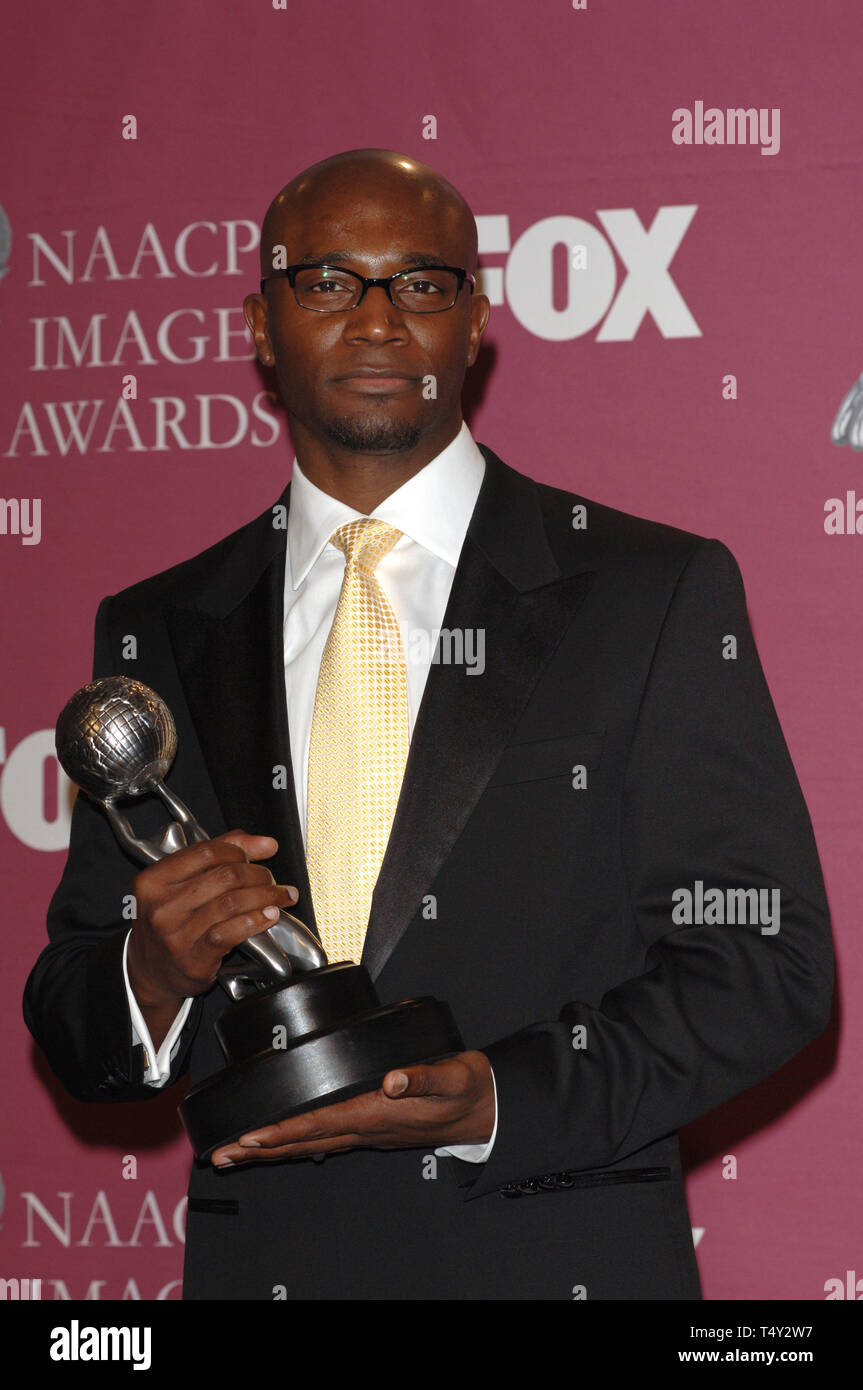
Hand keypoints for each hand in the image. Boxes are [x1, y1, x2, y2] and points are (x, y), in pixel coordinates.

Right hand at [127, 830, 297, 1012]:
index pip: (206, 851)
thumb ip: (219, 855)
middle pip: (225, 876)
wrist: (151, 972)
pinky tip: (269, 916)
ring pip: (232, 902)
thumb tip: (266, 843)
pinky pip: (232, 931)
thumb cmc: (171, 923)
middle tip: (272, 880)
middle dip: (259, 875)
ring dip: (266, 896)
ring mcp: (176, 935)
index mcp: (153, 880)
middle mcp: (161, 906)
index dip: (239, 851)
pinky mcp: (193, 959)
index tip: (256, 857)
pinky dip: (256, 920)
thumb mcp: (181, 884)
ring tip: (280, 897)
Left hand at [211, 1050, 494, 1166]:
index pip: (320, 1125)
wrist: (486, 1110)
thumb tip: (392, 1080)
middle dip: (260, 1149)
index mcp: (378, 1114)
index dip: (283, 1132)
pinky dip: (295, 1144)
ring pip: (309, 1146)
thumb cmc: (468, 1089)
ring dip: (271, 1150)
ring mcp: (368, 1134)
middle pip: (303, 1143)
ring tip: (236, 1153)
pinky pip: (323, 1141)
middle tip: (221, 1155)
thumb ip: (422, 1075)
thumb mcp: (453, 1075)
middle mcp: (367, 1129)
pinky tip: (280, 1144)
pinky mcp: (370, 1129)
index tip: (250, 1136)